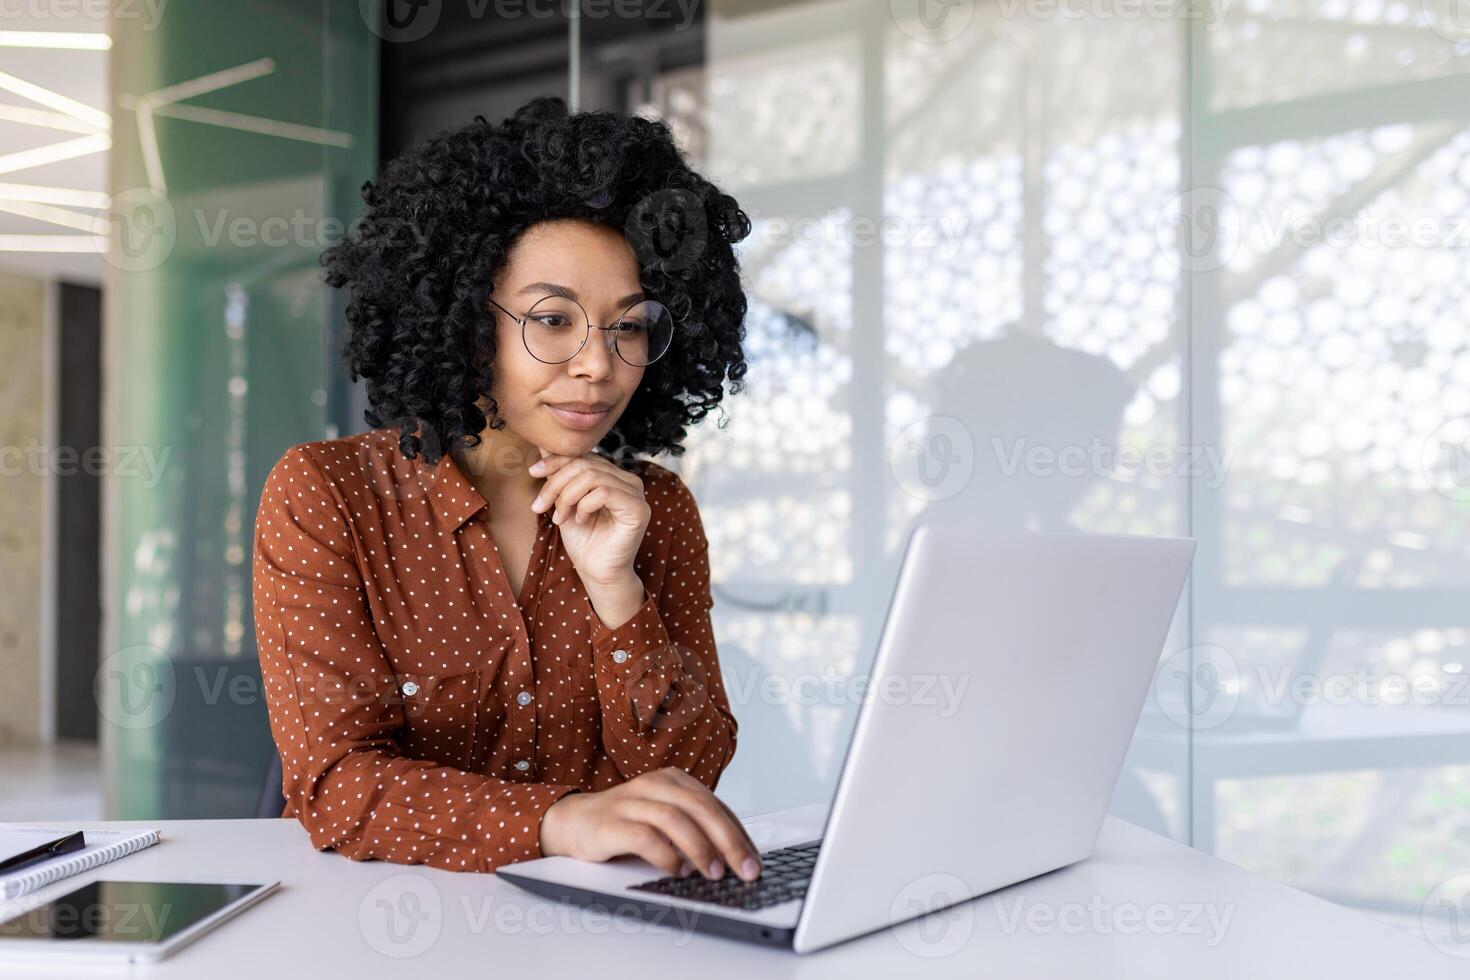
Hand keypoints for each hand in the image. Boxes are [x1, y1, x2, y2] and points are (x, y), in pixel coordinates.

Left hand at [529, 448, 649, 587]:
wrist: (596, 572)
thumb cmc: (583, 540)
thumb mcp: (565, 501)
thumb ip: (560, 474)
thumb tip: (544, 444)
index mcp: (614, 476)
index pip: (583, 456)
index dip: (556, 461)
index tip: (533, 472)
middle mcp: (628, 480)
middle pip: (585, 464)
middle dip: (556, 483)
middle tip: (540, 506)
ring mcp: (636, 494)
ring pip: (592, 476)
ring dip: (567, 497)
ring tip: (559, 517)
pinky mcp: (638, 509)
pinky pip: (604, 492)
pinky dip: (584, 505)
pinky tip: (580, 521)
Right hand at [539, 768, 762, 881]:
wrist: (573, 822)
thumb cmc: (626, 823)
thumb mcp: (663, 817)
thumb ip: (694, 828)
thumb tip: (735, 858)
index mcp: (672, 780)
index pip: (715, 805)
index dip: (739, 833)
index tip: (755, 861)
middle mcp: (654, 784)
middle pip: (700, 807)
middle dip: (729, 841)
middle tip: (746, 870)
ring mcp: (631, 802)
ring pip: (675, 819)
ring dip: (700, 848)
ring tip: (715, 873)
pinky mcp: (611, 823)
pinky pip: (644, 837)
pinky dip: (666, 856)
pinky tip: (678, 871)